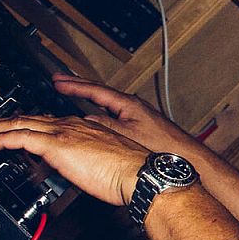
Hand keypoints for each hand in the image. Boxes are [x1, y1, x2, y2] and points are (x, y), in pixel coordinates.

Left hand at [0, 113, 148, 206]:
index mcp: (82, 128)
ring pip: (17, 123)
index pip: (43, 123)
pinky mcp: (57, 144)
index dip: (21, 126)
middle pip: (25, 119)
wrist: (141, 173)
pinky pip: (19, 137)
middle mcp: (70, 125)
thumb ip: (80, 163)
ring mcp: (62, 132)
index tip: (7, 131)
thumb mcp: (99, 166)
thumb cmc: (129, 174)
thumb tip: (66, 170)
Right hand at [52, 75, 191, 155]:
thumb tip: (82, 121)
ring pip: (105, 105)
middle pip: (99, 93)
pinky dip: (99, 115)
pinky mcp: (139, 129)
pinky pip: (112, 117)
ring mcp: (135, 117)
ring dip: (88, 101)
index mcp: (127, 104)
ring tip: (73, 97)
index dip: (74, 86)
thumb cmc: (161, 145)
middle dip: (78, 88)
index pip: (95, 90)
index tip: (57, 81)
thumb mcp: (124, 134)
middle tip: (59, 82)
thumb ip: (102, 126)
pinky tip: (94, 122)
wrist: (181, 157)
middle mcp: (131, 107)